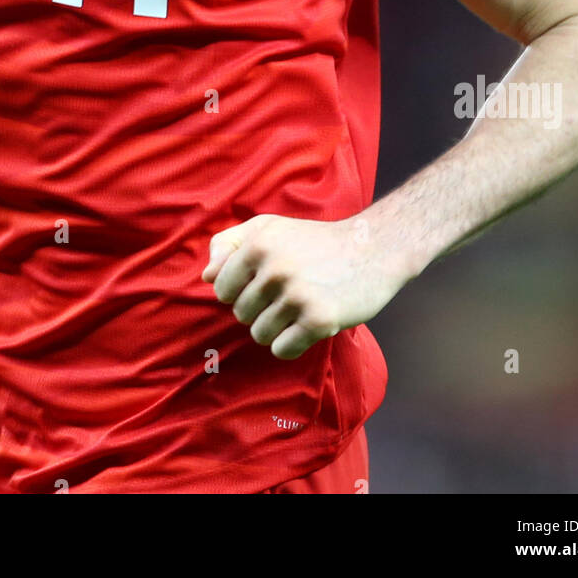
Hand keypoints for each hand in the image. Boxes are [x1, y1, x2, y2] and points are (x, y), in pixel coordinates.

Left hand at [202, 213, 410, 359]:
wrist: (372, 249)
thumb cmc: (314, 240)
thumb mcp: (268, 227)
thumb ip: (229, 244)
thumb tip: (206, 276)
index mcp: (258, 244)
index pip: (220, 288)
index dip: (239, 291)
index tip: (262, 284)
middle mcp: (274, 269)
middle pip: (240, 314)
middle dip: (260, 309)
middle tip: (289, 293)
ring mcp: (297, 295)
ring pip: (259, 334)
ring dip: (277, 328)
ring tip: (299, 308)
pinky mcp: (319, 320)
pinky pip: (283, 349)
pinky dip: (292, 344)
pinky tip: (309, 325)